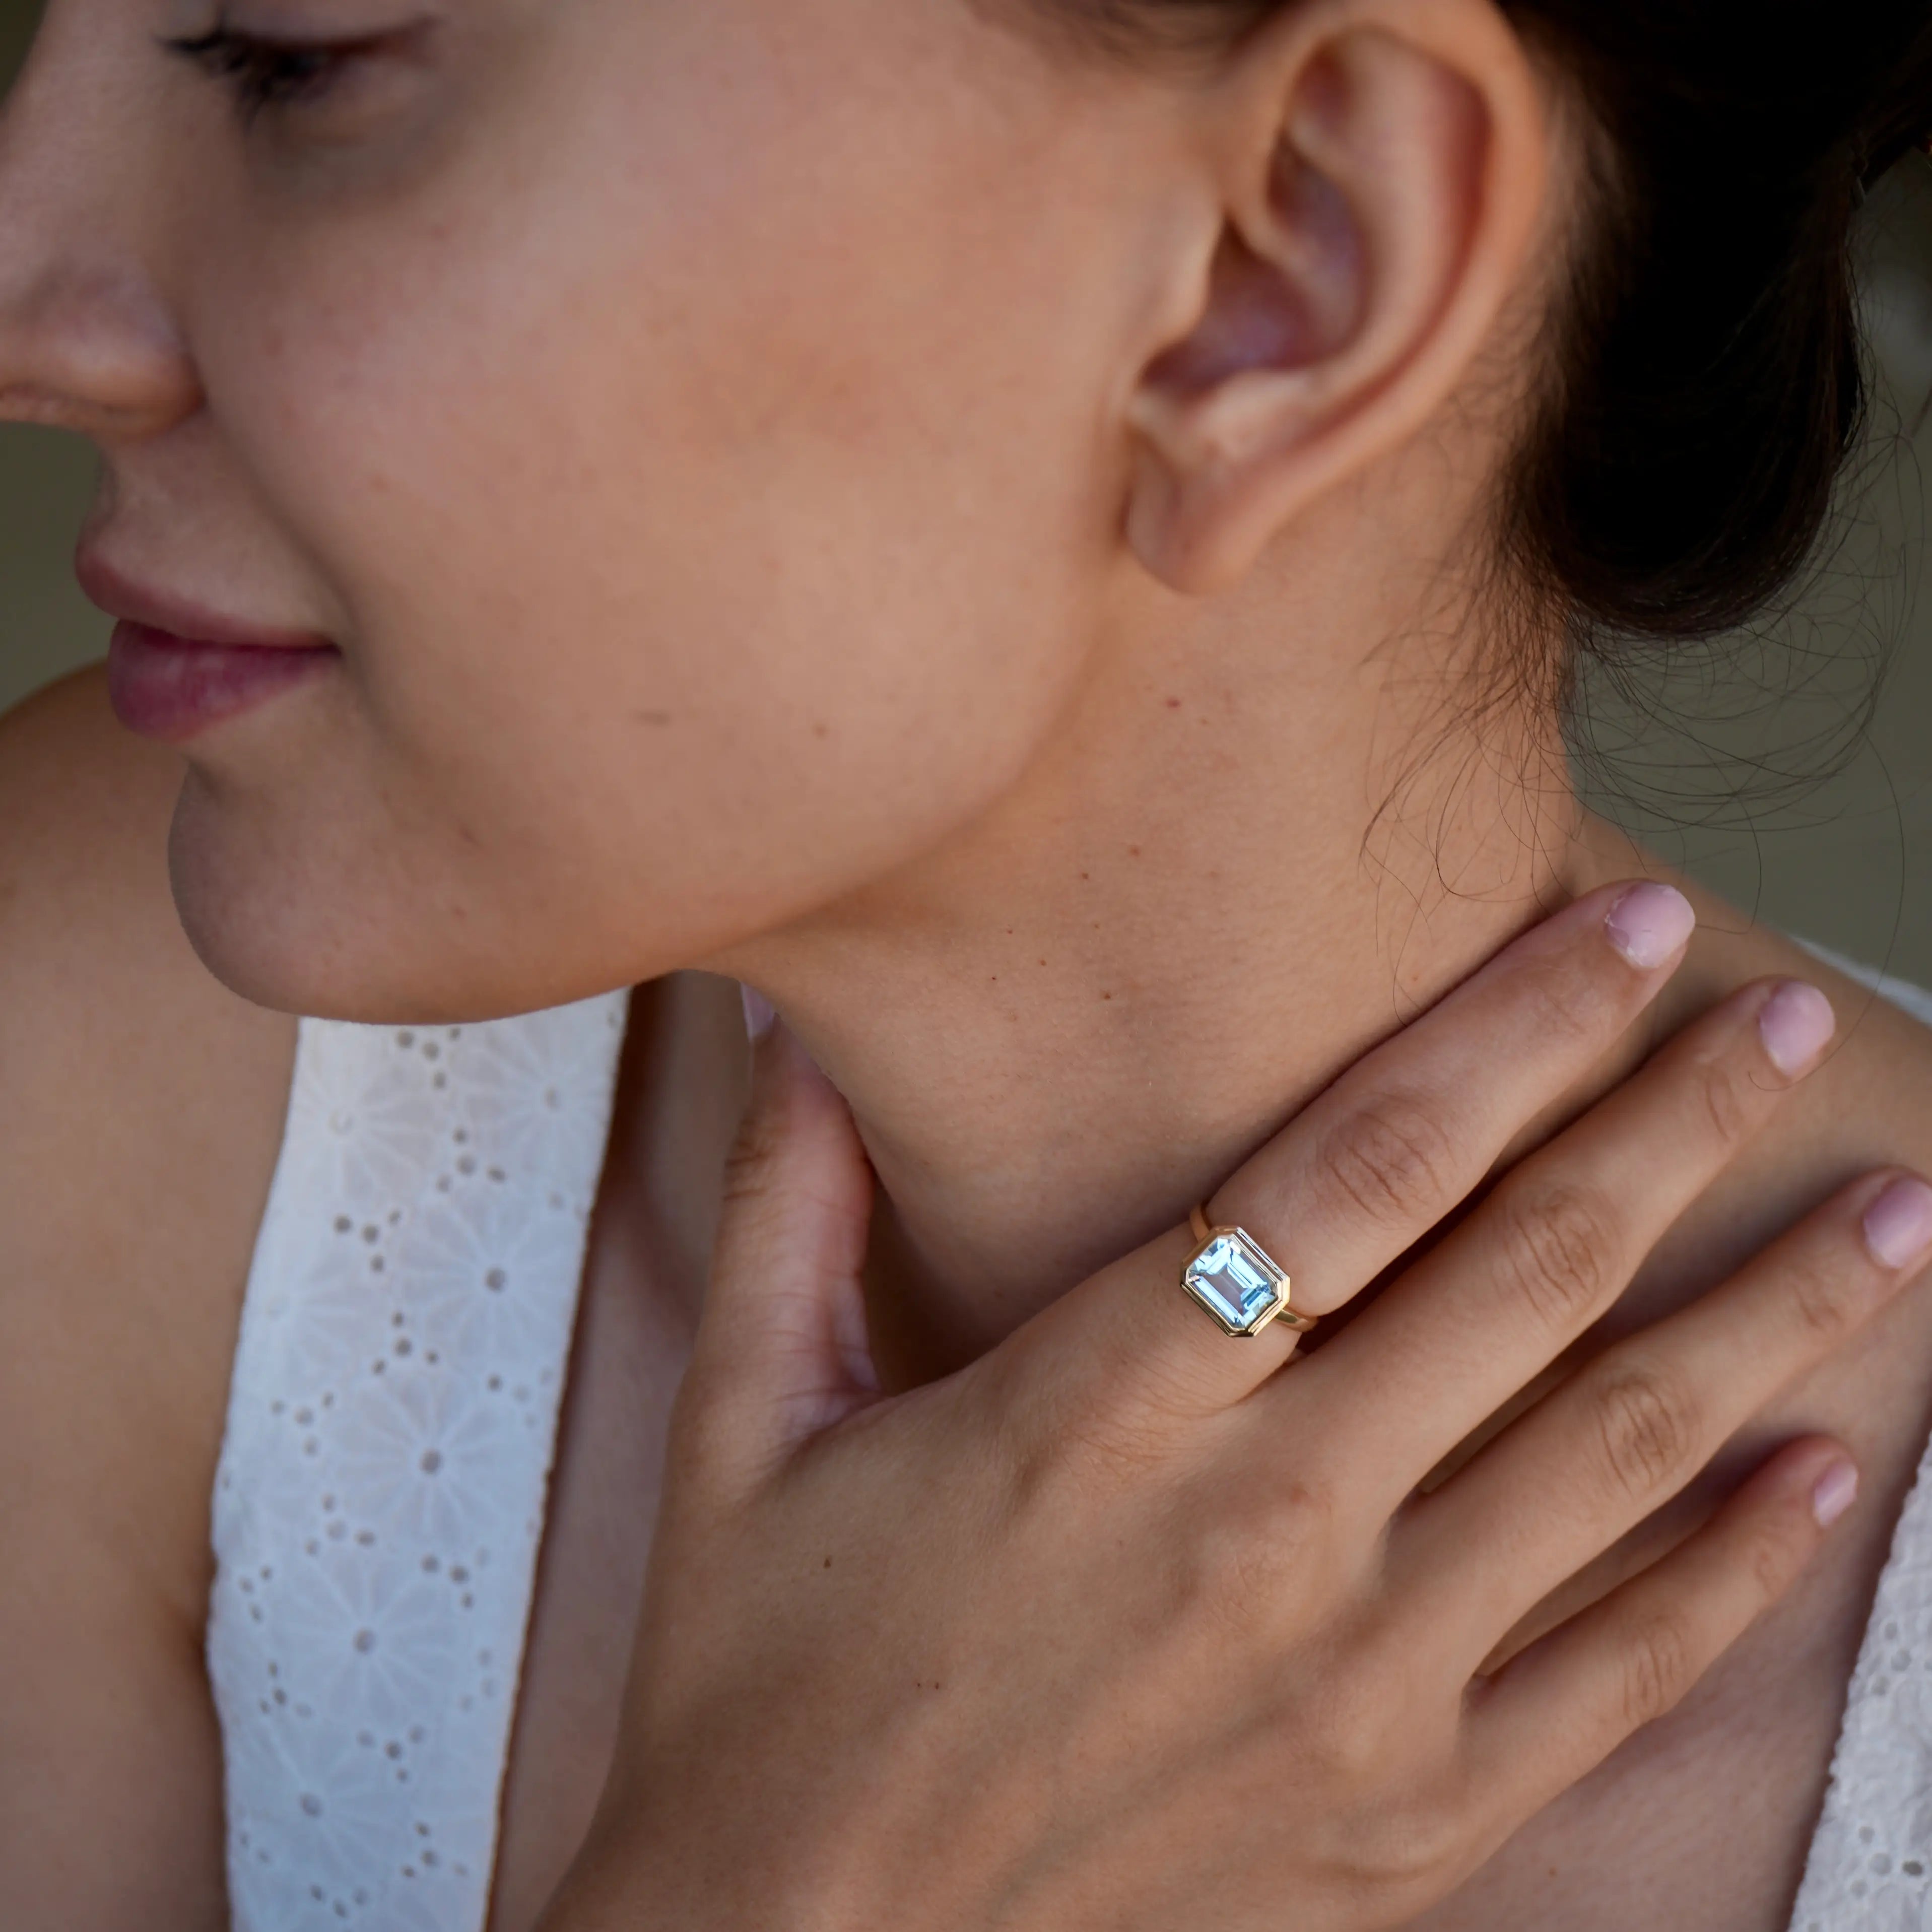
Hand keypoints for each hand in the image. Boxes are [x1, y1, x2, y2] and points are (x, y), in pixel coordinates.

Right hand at [540, 884, 1928, 1931]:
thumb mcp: (745, 1424)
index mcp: (1103, 1403)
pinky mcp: (1402, 1823)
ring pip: (1614, 1456)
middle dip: (1677, 1125)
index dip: (1514, 1029)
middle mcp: (1259, 1524)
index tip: (1632, 933)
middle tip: (1790, 1021)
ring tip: (1888, 1219)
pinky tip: (1828, 1472)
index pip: (1361, 1166)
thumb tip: (785, 1023)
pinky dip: (1739, 1566)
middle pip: (1526, 1277)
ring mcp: (1352, 1684)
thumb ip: (788, 1206)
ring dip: (1768, 1320)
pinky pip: (1617, 1674)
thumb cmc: (754, 1686)